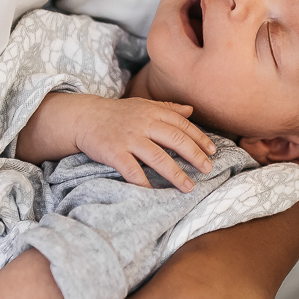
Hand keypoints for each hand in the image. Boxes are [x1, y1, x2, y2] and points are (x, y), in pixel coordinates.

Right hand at [23, 93, 215, 190]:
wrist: (84, 117)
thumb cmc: (117, 114)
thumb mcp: (143, 105)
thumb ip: (168, 108)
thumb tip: (192, 110)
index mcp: (153, 112)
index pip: (182, 125)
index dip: (200, 138)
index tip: (213, 152)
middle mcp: (143, 123)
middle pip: (175, 140)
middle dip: (194, 155)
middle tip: (208, 169)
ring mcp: (129, 138)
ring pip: (158, 157)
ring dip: (176, 174)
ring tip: (189, 187)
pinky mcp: (114, 152)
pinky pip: (132, 170)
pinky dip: (143, 183)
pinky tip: (154, 193)